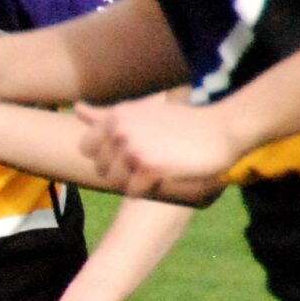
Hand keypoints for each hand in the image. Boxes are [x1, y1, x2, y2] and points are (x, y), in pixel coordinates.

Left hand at [75, 95, 237, 200]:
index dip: (106, 156)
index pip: (86, 148)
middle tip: (150, 162)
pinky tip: (165, 177)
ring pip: (116, 182)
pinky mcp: (149, 166)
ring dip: (134, 182)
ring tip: (157, 169)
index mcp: (116, 116)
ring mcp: (133, 148)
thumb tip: (76, 108)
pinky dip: (148, 190)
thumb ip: (106, 116)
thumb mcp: (140, 113)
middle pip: (101, 168)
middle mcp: (120, 130)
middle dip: (121, 171)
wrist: (223, 129)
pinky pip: (134, 191)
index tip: (130, 153)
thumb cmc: (182, 123)